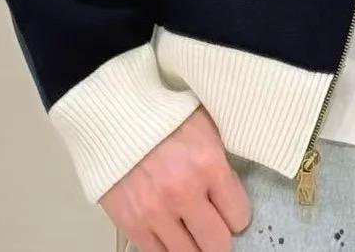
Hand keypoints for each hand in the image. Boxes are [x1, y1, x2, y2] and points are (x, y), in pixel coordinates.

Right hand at [100, 106, 252, 251]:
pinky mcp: (130, 223)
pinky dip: (168, 248)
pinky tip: (172, 235)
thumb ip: (220, 162)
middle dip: (220, 238)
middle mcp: (184, 192)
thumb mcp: (205, 127)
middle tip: (216, 229)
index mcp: (208, 164)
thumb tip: (230, 193)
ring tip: (193, 233)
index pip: (238, 215)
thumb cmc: (163, 117)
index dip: (238, 215)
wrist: (116, 116)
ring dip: (194, 246)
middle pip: (216, 244)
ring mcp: (155, 211)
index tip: (233, 213)